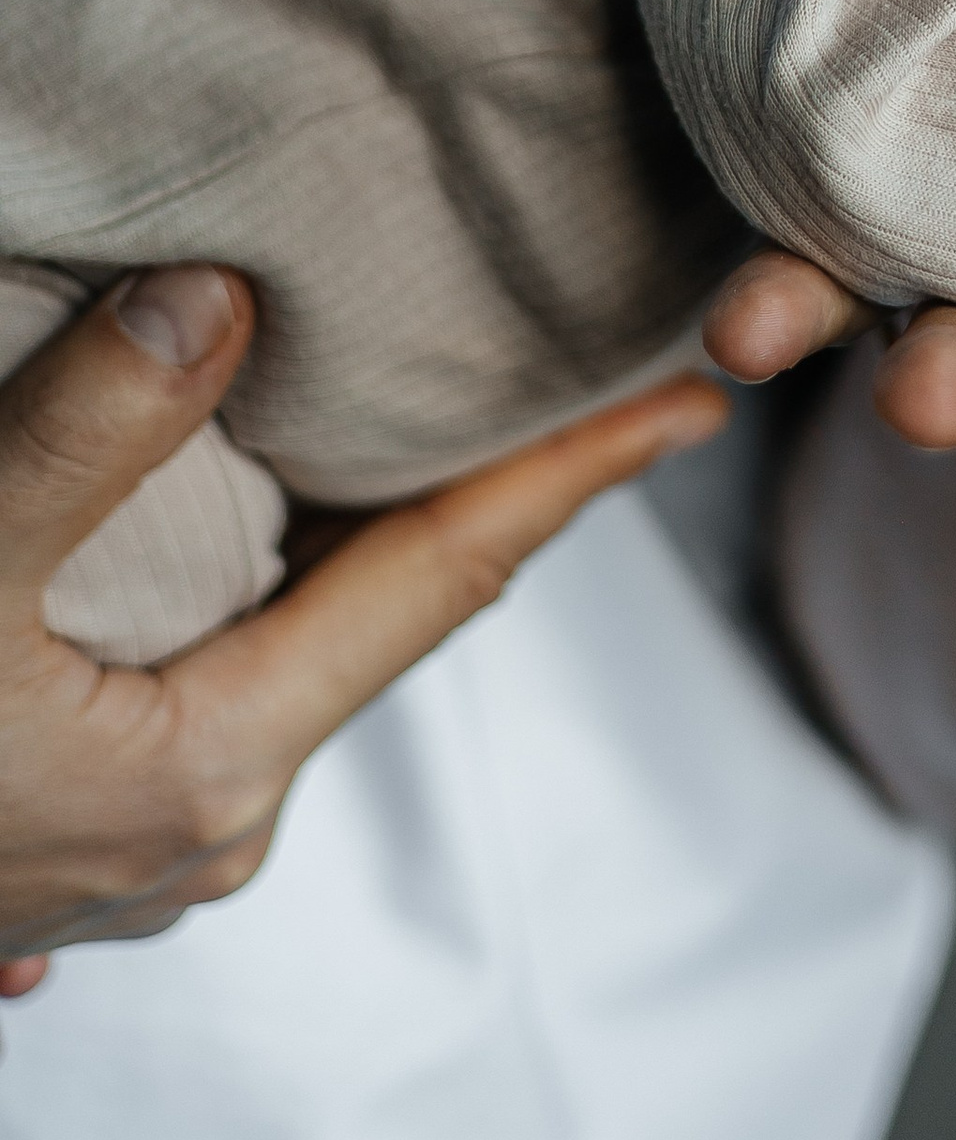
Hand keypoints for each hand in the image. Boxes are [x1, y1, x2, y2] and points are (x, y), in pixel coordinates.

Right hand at [0, 270, 725, 987]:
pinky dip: (263, 585)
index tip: (707, 388)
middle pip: (390, 610)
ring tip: (461, 421)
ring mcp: (133, 846)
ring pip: (297, 642)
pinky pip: (212, 675)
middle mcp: (205, 825)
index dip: (579, 469)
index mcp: (213, 766)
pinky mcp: (63, 827)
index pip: (447, 576)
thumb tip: (224, 293)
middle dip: (501, 487)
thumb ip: (81, 438)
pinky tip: (270, 528)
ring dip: (369, 533)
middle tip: (612, 367)